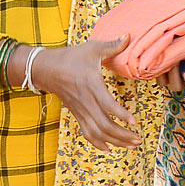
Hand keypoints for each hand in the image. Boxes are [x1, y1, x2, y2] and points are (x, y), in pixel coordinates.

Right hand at [31, 36, 141, 150]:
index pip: (107, 104)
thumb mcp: (92, 48)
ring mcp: (80, 110)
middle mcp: (86, 101)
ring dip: (114, 141)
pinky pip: (87, 133)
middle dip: (122, 135)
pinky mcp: (77, 114)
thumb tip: (129, 36)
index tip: (134, 122)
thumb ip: (112, 46)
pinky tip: (110, 149)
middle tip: (138, 140)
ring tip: (131, 145)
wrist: (46, 69)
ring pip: (97, 132)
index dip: (121, 115)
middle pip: (103, 125)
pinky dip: (98, 143)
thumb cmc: (71, 57)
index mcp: (91, 84)